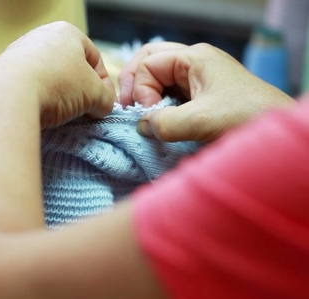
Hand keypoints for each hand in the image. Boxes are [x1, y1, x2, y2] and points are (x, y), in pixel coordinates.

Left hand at [0, 21, 116, 127]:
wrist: (9, 96)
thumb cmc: (58, 86)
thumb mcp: (94, 94)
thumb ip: (106, 99)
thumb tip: (103, 106)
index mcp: (67, 33)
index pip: (94, 59)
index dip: (103, 84)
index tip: (103, 105)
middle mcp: (40, 37)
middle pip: (69, 68)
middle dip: (79, 92)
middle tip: (84, 112)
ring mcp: (18, 53)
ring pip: (48, 78)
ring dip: (58, 97)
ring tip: (61, 116)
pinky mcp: (3, 72)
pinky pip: (28, 87)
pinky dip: (37, 99)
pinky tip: (40, 113)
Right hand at [118, 42, 295, 142]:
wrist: (278, 133)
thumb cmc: (245, 119)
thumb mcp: (199, 121)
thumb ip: (163, 123)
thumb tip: (142, 126)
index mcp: (195, 57)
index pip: (148, 64)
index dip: (140, 90)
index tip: (148, 115)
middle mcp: (195, 62)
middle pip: (150, 60)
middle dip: (133, 83)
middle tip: (127, 107)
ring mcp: (199, 77)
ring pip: (158, 76)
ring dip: (145, 93)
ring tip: (140, 114)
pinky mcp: (202, 94)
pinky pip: (170, 91)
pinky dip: (158, 102)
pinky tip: (157, 118)